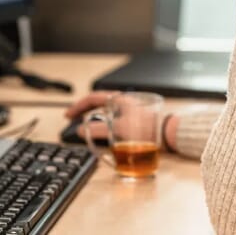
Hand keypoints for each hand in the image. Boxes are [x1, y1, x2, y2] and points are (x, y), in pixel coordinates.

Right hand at [64, 91, 178, 151]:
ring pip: (105, 114)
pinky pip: (113, 122)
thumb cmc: (148, 128)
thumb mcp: (119, 129)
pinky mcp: (132, 122)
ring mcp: (127, 112)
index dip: (78, 106)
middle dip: (84, 112)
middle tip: (73, 120)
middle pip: (98, 105)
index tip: (68, 114)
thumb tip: (81, 130)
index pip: (93, 98)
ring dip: (94, 120)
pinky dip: (104, 128)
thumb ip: (99, 130)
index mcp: (119, 100)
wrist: (167, 133)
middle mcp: (122, 104)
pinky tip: (103, 137)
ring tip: (85, 130)